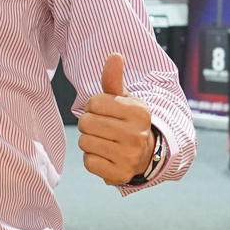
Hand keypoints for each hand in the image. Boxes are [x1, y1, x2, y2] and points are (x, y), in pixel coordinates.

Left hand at [76, 53, 155, 185]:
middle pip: (86, 123)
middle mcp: (136, 135)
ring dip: (89, 141)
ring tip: (104, 141)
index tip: (104, 112)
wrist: (145, 154)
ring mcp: (129, 156)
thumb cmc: (127, 122)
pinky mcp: (120, 174)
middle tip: (102, 127)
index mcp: (138, 112)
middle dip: (88, 124)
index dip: (93, 106)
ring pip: (85, 142)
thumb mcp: (123, 99)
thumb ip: (113, 79)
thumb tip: (114, 55)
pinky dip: (92, 159)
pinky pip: (89, 162)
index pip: (94, 103)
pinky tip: (105, 155)